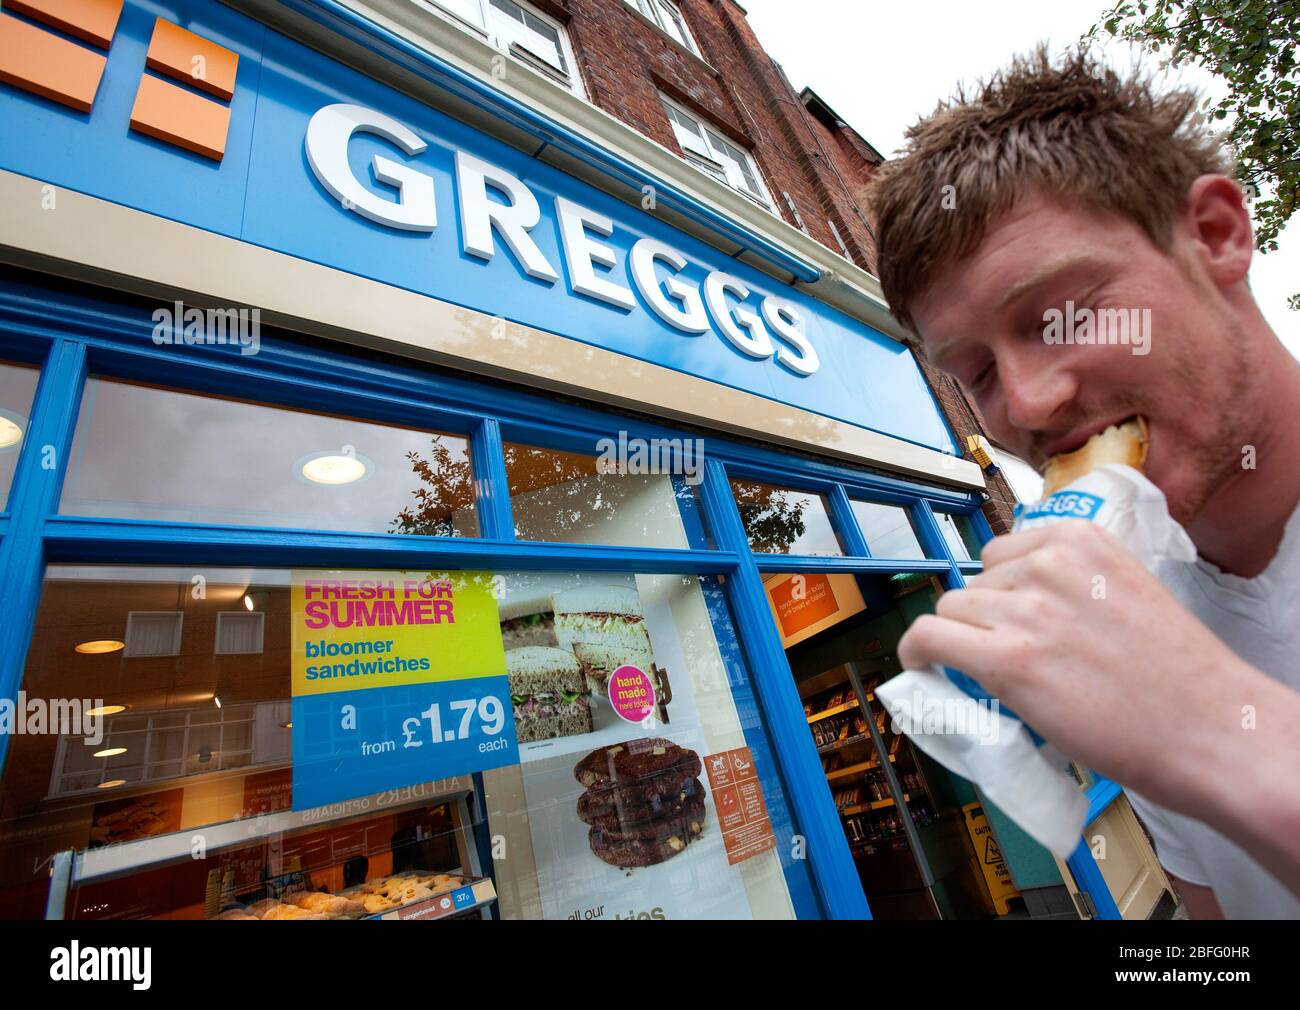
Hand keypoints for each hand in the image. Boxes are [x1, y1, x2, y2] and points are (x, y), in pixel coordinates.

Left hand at [897, 520, 1265, 812]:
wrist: (1211, 729)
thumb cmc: (1179, 674)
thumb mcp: (1127, 590)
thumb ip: (1074, 582)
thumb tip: (1022, 595)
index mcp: (1079, 541)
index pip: (1002, 553)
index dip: (999, 591)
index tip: (1004, 616)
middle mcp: (1048, 565)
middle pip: (975, 584)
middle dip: (987, 619)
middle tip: (1016, 657)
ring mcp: (1026, 611)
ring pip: (953, 612)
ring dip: (964, 641)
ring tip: (997, 674)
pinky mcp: (1008, 660)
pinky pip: (930, 638)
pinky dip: (917, 652)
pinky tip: (921, 666)